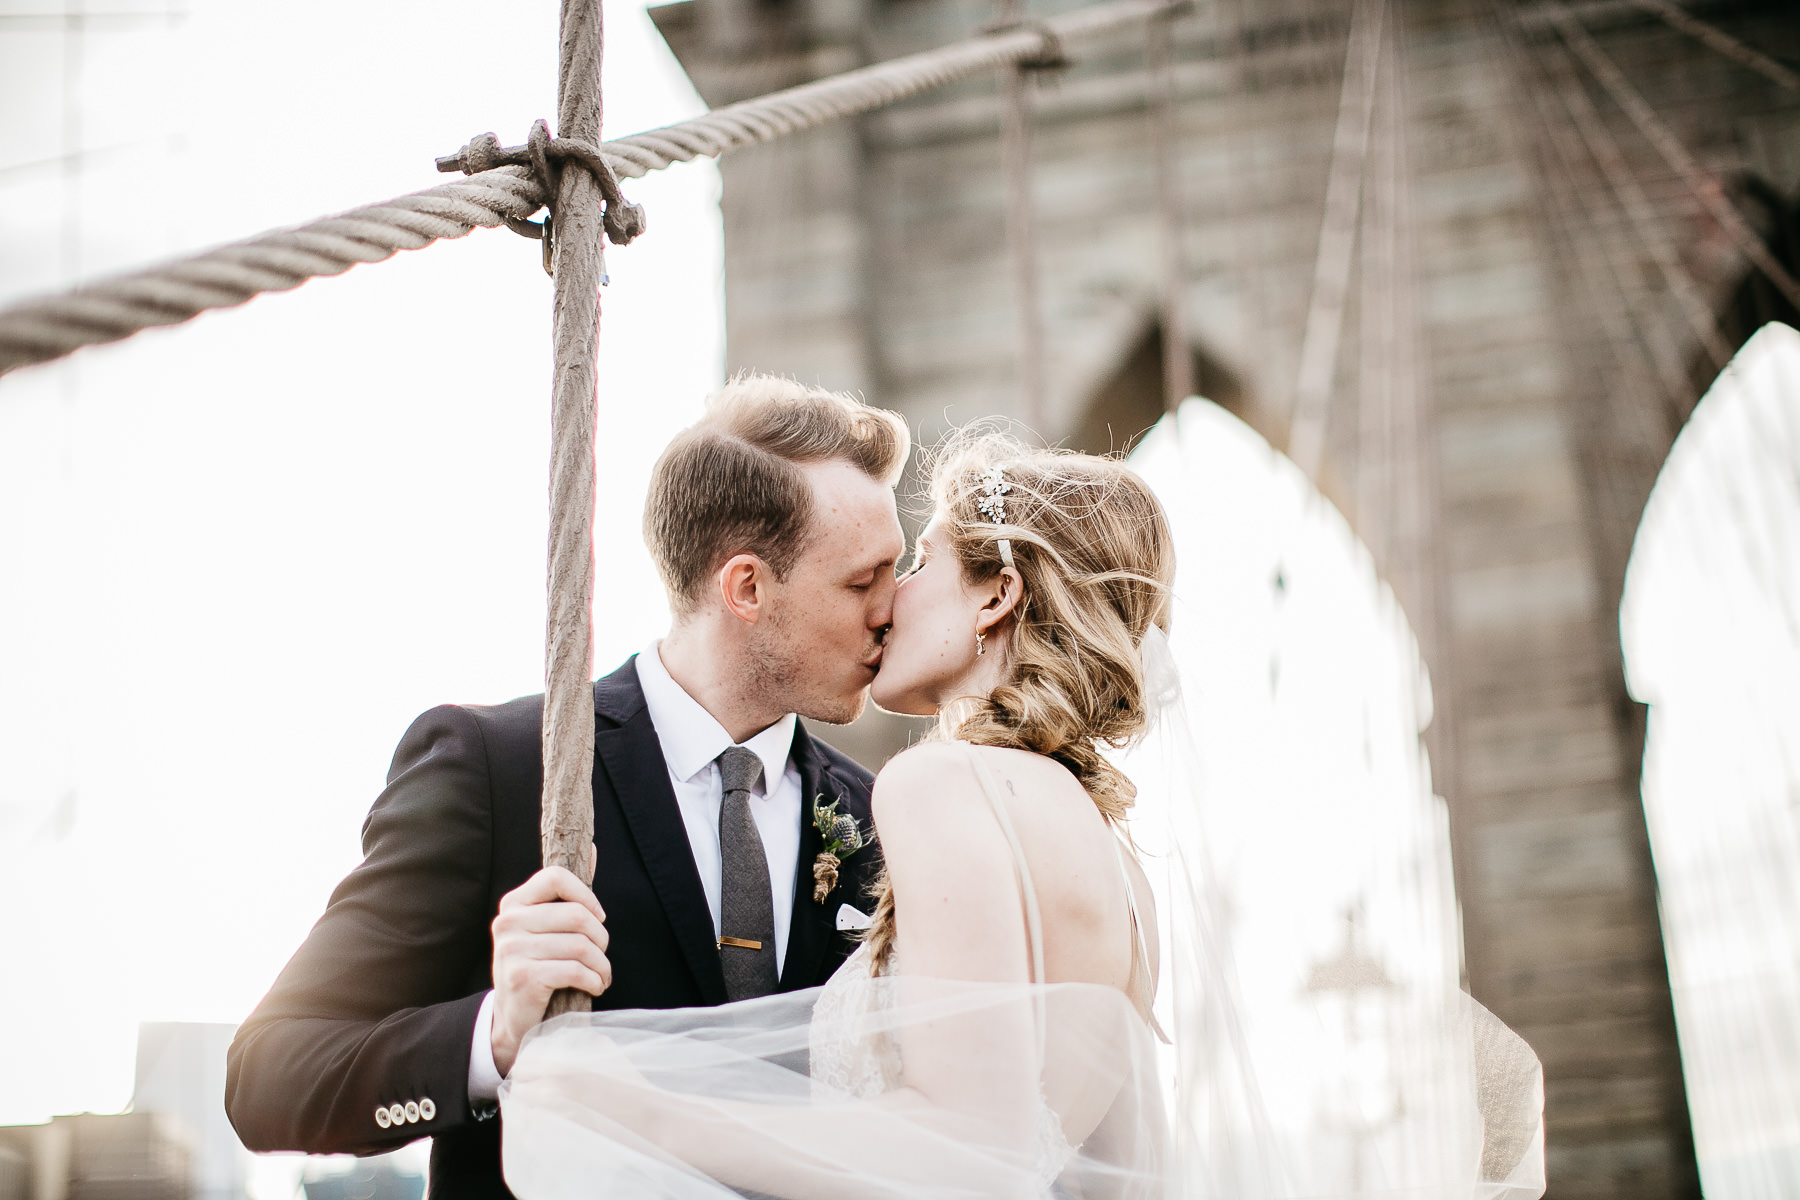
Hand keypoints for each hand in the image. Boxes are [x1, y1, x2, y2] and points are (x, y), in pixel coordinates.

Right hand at [490, 859, 609, 1076]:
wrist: (512, 1018)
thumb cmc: (539, 966)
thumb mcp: (547, 927)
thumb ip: (569, 892)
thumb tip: (593, 848)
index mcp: (514, 904)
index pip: (555, 876)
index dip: (586, 895)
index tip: (598, 916)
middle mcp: (508, 923)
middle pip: (577, 916)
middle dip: (601, 939)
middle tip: (602, 955)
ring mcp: (511, 950)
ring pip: (581, 946)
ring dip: (602, 965)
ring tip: (601, 975)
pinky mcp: (521, 978)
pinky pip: (575, 970)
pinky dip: (595, 980)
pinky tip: (595, 986)